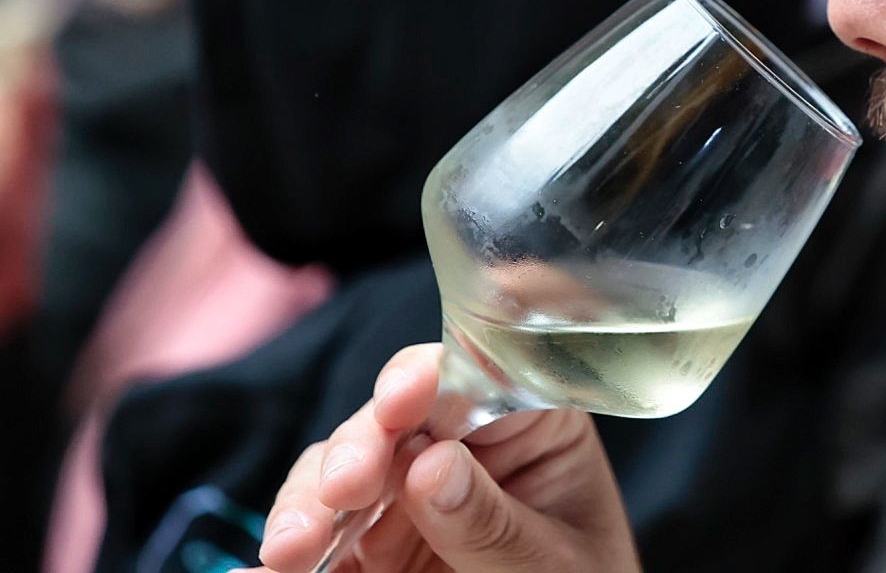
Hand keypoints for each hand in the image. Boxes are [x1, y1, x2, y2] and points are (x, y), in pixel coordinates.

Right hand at [245, 344, 639, 571]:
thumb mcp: (554, 562)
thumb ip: (492, 522)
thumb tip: (431, 466)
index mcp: (526, 424)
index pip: (469, 377)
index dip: (425, 378)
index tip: (401, 398)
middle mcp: (459, 448)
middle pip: (389, 423)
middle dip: (355, 450)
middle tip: (341, 489)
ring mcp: (407, 498)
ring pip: (338, 477)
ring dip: (307, 506)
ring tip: (289, 550)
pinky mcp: (371, 551)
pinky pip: (322, 547)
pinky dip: (284, 557)